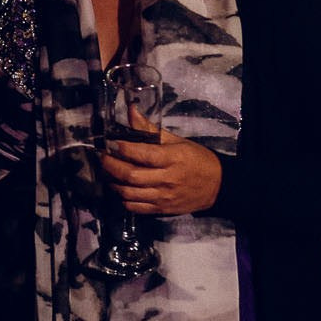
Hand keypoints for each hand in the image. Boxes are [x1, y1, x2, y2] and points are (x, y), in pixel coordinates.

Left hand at [98, 124, 221, 214]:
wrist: (218, 186)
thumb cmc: (197, 159)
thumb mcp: (177, 141)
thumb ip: (151, 128)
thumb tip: (131, 111)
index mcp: (172, 158)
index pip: (143, 154)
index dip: (123, 149)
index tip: (111, 143)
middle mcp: (167, 179)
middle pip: (131, 176)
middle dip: (111, 166)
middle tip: (102, 157)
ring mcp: (163, 197)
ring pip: (129, 193)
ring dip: (113, 182)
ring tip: (107, 172)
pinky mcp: (162, 210)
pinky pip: (136, 207)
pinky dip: (123, 199)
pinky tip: (121, 188)